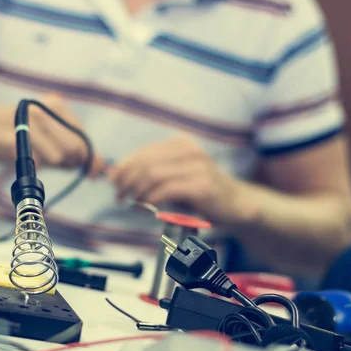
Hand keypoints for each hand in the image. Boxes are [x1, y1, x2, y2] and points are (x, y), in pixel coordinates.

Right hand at [0, 93, 89, 167]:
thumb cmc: (20, 132)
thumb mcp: (51, 133)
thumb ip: (76, 149)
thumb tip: (102, 167)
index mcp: (56, 106)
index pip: (82, 140)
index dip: (84, 159)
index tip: (78, 168)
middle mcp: (44, 112)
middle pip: (74, 150)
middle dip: (68, 163)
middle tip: (54, 162)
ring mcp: (29, 124)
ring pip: (57, 157)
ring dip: (49, 164)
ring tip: (36, 156)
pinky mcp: (14, 140)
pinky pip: (36, 162)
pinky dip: (33, 165)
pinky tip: (23, 156)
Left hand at [108, 135, 250, 224]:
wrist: (237, 205)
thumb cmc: (203, 193)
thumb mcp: (177, 177)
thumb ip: (153, 174)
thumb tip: (118, 176)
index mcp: (181, 144)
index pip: (144, 152)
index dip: (124, 166)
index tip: (113, 181)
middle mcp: (189, 151)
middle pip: (146, 163)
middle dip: (126, 180)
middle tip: (118, 195)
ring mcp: (197, 167)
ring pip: (154, 175)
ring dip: (136, 190)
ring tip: (130, 201)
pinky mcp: (202, 185)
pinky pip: (167, 189)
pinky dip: (152, 198)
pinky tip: (147, 205)